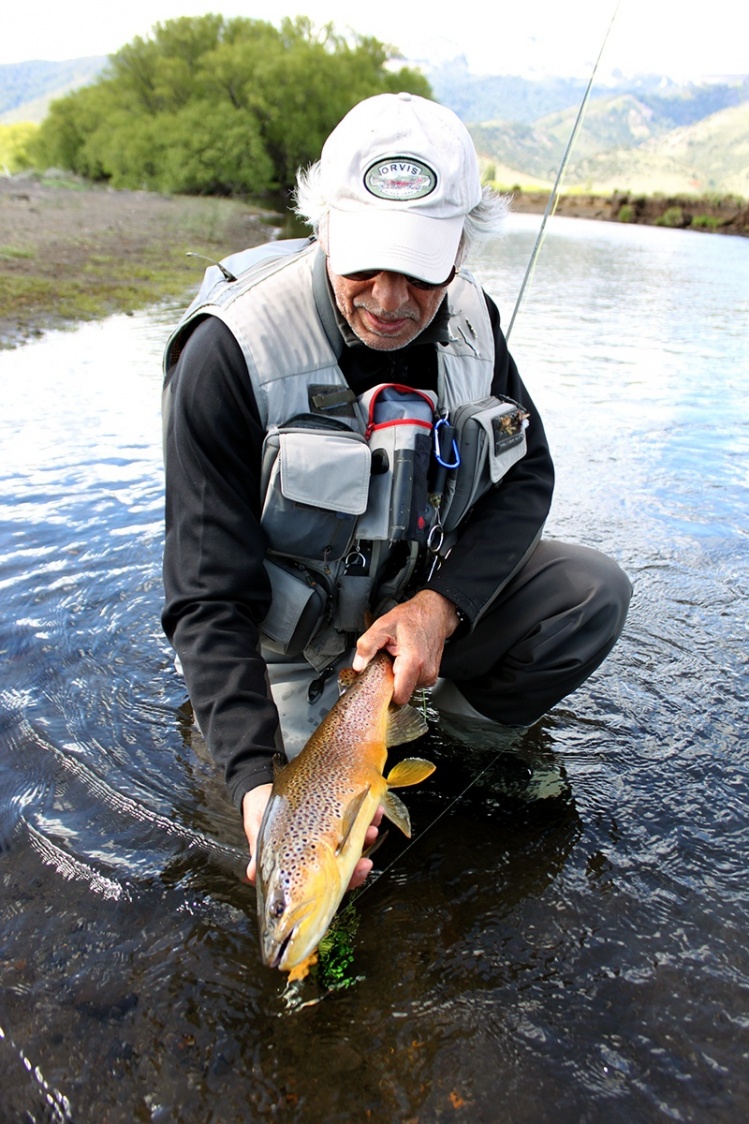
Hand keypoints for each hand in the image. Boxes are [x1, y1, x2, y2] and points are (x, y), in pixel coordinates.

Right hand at [242, 786, 382, 890]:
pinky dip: (367, 813)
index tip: (359, 868)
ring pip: (356, 841)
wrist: (260, 785)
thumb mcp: (257, 831)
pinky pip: (356, 818)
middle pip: (348, 863)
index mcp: (302, 868)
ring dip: (368, 831)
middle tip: (369, 836)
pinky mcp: (335, 817)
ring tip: (374, 818)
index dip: (347, 879)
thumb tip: (252, 874)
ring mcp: (329, 836)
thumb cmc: (259, 812)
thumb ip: (258, 855)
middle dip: (364, 852)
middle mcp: (319, 855)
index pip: (330, 882)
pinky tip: (374, 807)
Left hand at [352, 589, 459, 704]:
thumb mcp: (382, 626)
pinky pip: (413, 684)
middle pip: (401, 693)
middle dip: (389, 681)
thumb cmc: (412, 618)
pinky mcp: (431, 676)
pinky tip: (404, 660)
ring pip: (407, 689)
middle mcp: (425, 672)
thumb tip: (358, 666)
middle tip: (387, 662)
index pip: (399, 697)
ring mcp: (430, 676)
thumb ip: (367, 646)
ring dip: (398, 677)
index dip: (384, 694)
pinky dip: (406, 675)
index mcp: (413, 662)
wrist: (434, 613)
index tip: (377, 684)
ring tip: (397, 658)